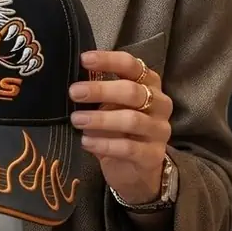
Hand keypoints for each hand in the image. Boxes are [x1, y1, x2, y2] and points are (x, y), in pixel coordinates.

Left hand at [68, 51, 173, 205]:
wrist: (135, 171)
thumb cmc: (118, 130)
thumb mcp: (108, 107)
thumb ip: (98, 93)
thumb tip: (72, 81)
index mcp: (149, 84)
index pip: (132, 66)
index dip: (109, 60)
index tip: (84, 60)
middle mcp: (159, 104)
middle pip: (132, 91)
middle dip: (100, 90)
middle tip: (74, 93)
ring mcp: (159, 130)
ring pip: (132, 120)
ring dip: (100, 119)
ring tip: (77, 120)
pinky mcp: (153, 156)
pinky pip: (129, 147)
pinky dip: (104, 144)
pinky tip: (86, 142)